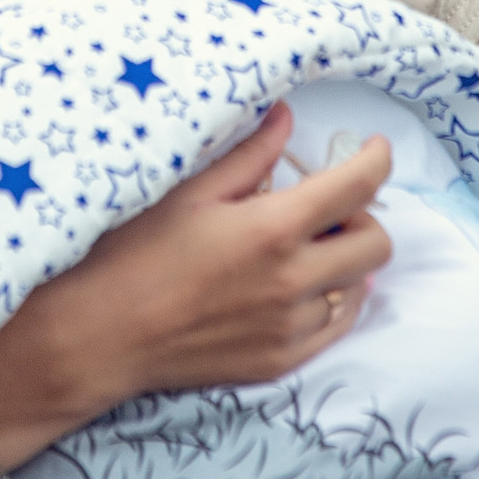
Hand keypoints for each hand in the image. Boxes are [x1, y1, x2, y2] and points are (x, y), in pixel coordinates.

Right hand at [0, 101, 390, 478]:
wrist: (100, 334)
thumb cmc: (134, 252)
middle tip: (324, 206)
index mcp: (273, 228)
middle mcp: (293, 280)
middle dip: (361, 215)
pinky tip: (292, 286)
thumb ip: (249, 154)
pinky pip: (335, 326)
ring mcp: (290, 327)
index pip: (359, 186)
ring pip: (358, 287)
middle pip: (375, 242)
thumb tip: (286, 117)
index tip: (372, 149)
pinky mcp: (280, 360)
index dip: (377, 159)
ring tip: (300, 247)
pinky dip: (328, 300)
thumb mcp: (189, 190)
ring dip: (343, 260)